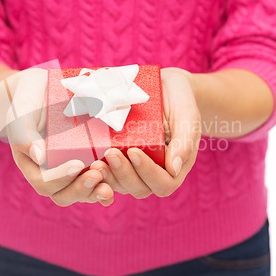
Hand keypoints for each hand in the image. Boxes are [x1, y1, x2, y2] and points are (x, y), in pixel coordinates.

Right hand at [0, 68, 113, 206]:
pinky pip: (97, 181)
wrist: (43, 87)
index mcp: (32, 163)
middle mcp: (51, 172)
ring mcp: (71, 169)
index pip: (44, 182)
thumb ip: (24, 133)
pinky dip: (108, 185)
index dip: (61, 178)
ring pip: (83, 193)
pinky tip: (117, 182)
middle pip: (64, 195)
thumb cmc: (29, 99)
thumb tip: (39, 158)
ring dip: (96, 192)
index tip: (78, 164)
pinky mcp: (88, 162)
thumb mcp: (21, 111)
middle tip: (97, 174)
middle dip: (81, 189)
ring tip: (109, 184)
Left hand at [90, 67, 200, 197]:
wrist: (166, 87)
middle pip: (138, 188)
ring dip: (107, 176)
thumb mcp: (187, 116)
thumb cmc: (181, 101)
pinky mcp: (119, 157)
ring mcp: (133, 167)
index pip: (163, 184)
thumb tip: (174, 169)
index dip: (148, 173)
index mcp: (174, 167)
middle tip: (110, 153)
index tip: (134, 151)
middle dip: (123, 174)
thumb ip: (185, 141)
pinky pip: (108, 171)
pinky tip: (87, 158)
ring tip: (96, 160)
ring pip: (119, 184)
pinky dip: (98, 169)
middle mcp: (153, 172)